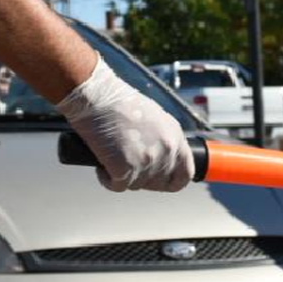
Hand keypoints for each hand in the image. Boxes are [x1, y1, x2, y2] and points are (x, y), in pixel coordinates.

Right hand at [57, 57, 195, 191]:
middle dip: (141, 178)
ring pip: (136, 185)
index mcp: (175, 135)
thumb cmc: (117, 102)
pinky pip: (116, 186)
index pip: (185, 173)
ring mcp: (148, 160)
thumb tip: (156, 159)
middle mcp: (167, 149)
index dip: (170, 180)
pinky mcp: (126, 168)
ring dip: (121, 176)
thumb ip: (160, 140)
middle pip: (158, 183)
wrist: (96, 95)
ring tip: (111, 155)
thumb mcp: (152, 118)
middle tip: (125, 164)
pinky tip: (102, 164)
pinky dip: (106, 178)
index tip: (157, 181)